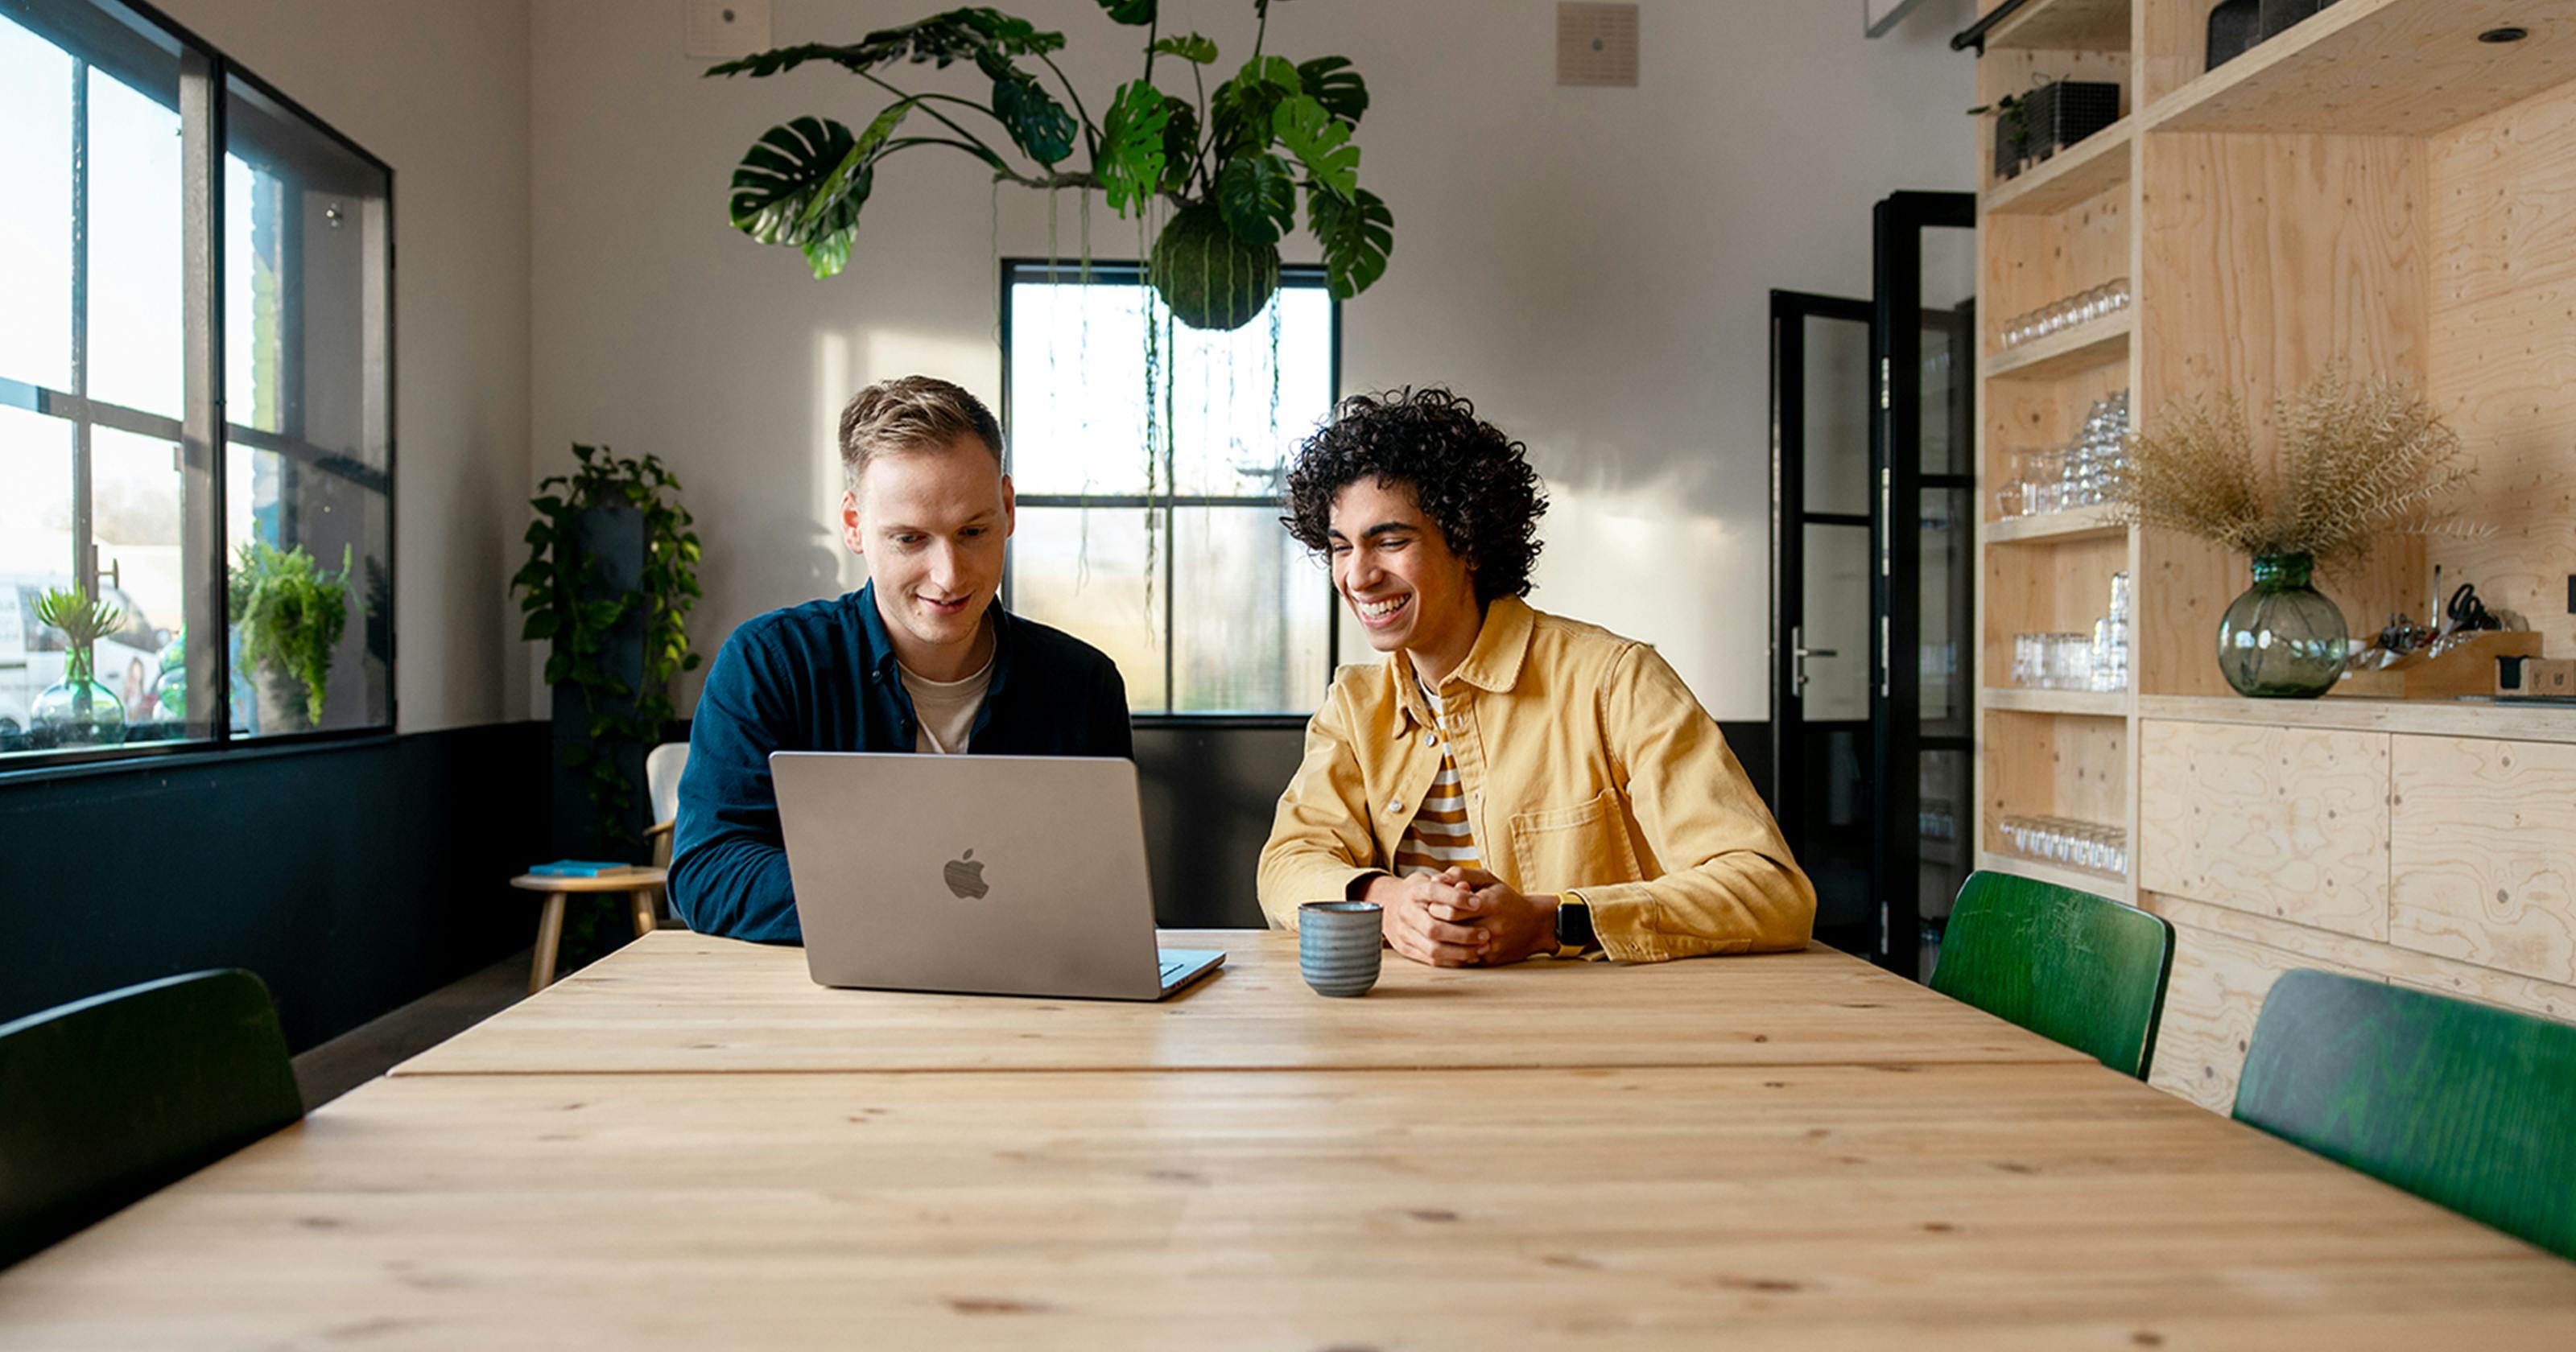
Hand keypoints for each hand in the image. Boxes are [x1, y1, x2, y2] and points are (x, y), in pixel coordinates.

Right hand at [1364, 873, 1489, 967]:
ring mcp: (1404, 933)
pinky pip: (1431, 960)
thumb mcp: (1433, 879)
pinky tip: (1470, 956)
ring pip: (1433, 948)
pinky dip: (1453, 960)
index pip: (1433, 892)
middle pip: (1433, 928)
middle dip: (1463, 934)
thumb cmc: (1421, 892)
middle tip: (1485, 934)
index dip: (1456, 898)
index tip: (1479, 903)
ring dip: (1461, 951)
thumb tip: (1466, 888)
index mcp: (1414, 891)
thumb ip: (1451, 882)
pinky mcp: (1405, 948)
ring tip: (1481, 948)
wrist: (1390, 903)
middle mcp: (1406, 912)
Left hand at [1430, 868, 1558, 964]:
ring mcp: (1493, 946)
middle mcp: (1493, 926)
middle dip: (1436, 923)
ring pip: (1456, 947)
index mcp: (1491, 903)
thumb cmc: (1506, 899)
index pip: (1453, 909)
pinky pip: (1464, 958)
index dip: (1437, 906)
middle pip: (1453, 929)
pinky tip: (1447, 943)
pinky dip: (1453, 951)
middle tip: (1427, 917)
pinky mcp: (1491, 960)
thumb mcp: (1488, 879)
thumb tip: (1436, 879)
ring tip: (1435, 930)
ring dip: (1442, 939)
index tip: (1430, 903)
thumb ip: (1461, 874)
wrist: (1535, 926)